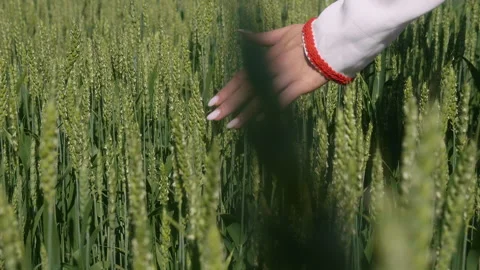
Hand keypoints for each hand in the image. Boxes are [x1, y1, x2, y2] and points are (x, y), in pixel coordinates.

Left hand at [206, 23, 327, 128]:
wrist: (327, 41)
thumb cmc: (303, 37)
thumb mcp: (278, 34)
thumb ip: (258, 38)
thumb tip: (240, 33)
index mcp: (264, 58)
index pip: (241, 76)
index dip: (226, 89)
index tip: (212, 102)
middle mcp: (271, 70)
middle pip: (246, 89)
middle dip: (229, 104)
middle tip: (214, 117)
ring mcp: (284, 78)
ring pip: (261, 99)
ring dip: (246, 113)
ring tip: (232, 126)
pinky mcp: (299, 86)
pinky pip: (282, 101)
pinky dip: (270, 110)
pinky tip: (259, 121)